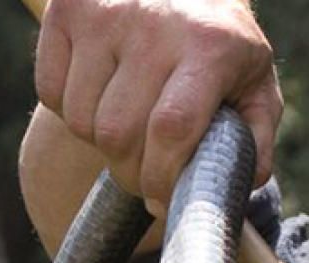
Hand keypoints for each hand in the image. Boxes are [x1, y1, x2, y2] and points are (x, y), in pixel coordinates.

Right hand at [34, 0, 281, 209]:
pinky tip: (102, 99)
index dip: (161, 175)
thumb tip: (239, 185)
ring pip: (82, 119)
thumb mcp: (256, 88)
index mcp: (210, 46)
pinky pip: (51, 92)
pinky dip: (72, 112)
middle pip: (118, 131)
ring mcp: (106, 13)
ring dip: (101, 143)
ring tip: (130, 131)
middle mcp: (156, 24)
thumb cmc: (223, 50)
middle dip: (130, 171)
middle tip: (145, 175)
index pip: (171, 127)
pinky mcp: (67, 10)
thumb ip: (255, 140)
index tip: (162, 198)